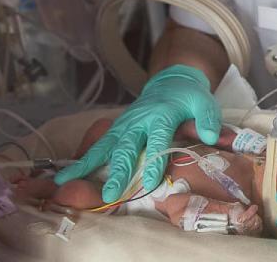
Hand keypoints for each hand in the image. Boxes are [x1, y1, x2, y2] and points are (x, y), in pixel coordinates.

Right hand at [54, 65, 220, 202]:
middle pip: (126, 147)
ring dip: (87, 164)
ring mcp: (124, 124)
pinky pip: (98, 144)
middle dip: (117, 171)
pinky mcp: (116, 128)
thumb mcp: (204, 102)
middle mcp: (138, 120)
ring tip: (65, 179)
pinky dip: (83, 158)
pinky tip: (67, 173)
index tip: (149, 182)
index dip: (153, 161)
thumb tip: (211, 136)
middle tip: (110, 193)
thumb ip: (208, 118)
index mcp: (161, 115)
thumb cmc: (189, 98)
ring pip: (104, 146)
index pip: (156, 140)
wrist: (171, 82)